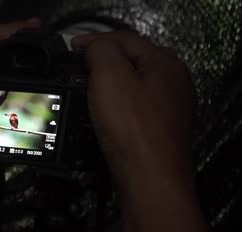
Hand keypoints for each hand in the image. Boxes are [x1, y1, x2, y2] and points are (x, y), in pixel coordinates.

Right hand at [73, 32, 216, 231]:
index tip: (69, 50)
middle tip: (74, 68)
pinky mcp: (157, 132)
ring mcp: (168, 111)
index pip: (125, 40)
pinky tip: (100, 113)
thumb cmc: (131, 126)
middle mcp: (173, 84)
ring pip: (131, 87)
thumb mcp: (110, 76)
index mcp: (166, 64)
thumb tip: (93, 48)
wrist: (149, 181)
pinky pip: (132, 109)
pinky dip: (114, 105)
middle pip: (131, 62)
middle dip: (101, 62)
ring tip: (82, 88)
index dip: (94, 41)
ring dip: (106, 84)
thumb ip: (101, 51)